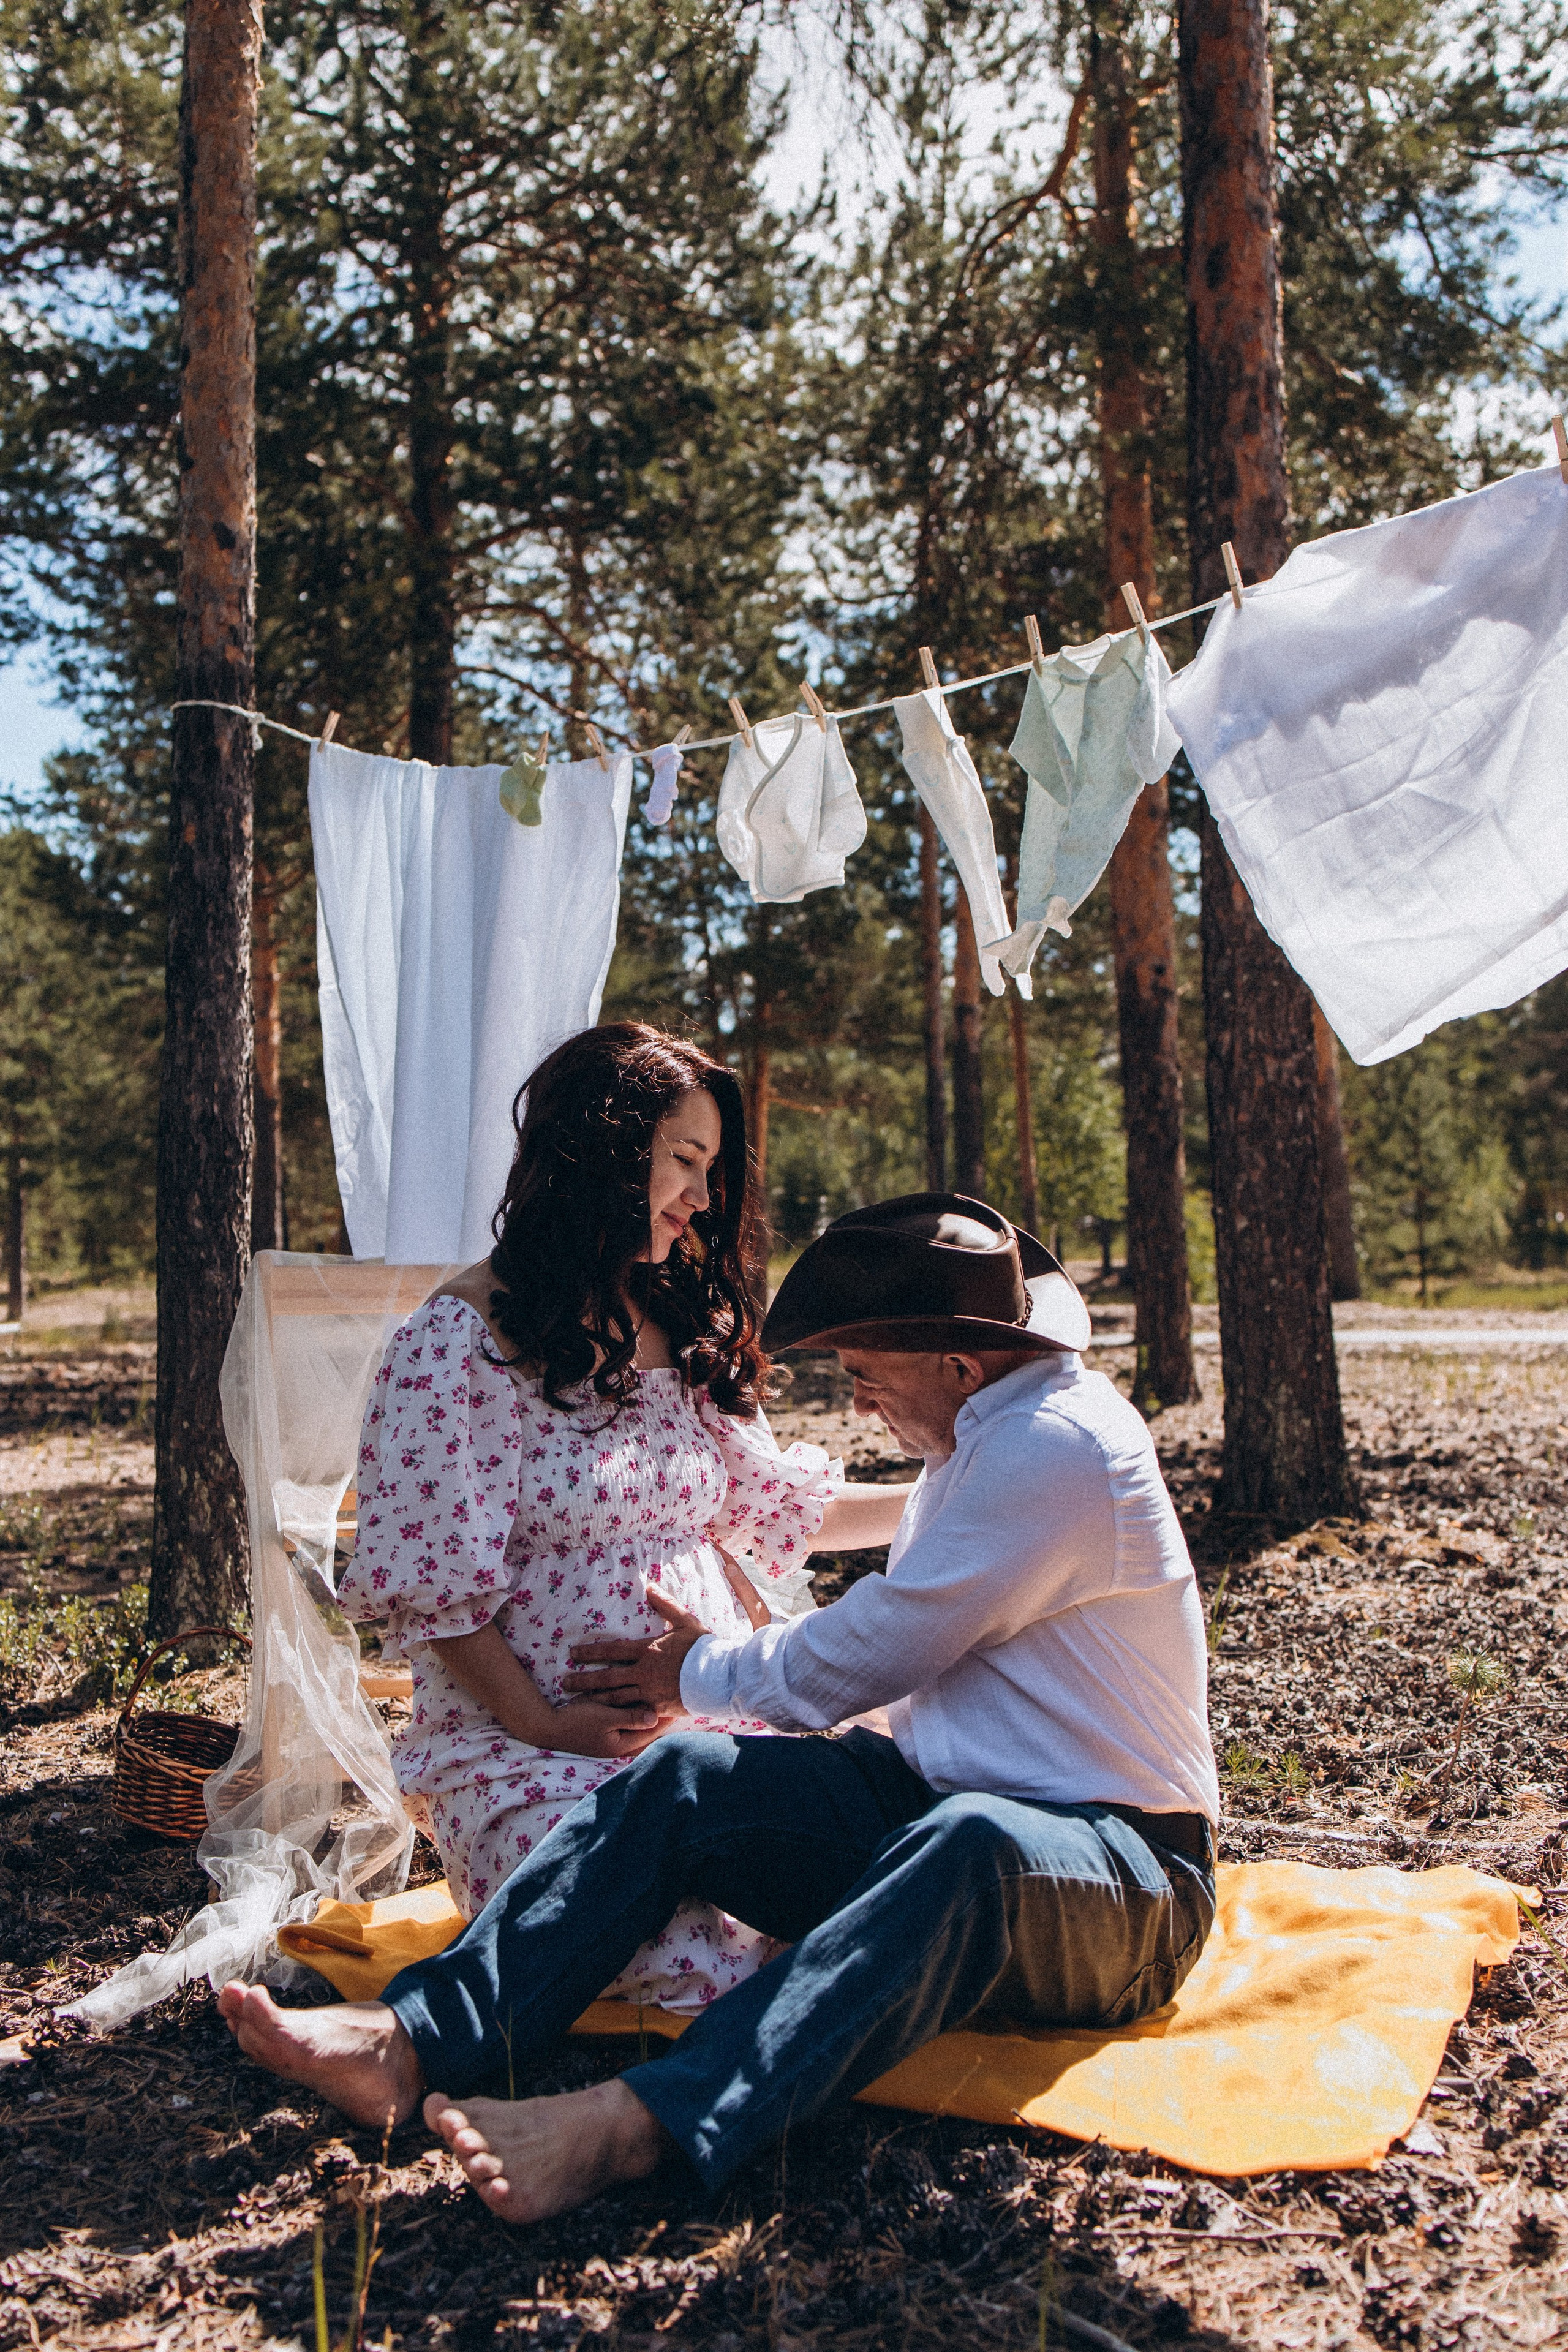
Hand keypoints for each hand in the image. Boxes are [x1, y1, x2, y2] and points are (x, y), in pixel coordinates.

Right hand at [540, 1700, 670, 1760]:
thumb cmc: (576, 1721)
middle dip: (664, 1720)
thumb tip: (655, 1717)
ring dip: (652, 1719)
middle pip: (649, 1733)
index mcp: (623, 1744)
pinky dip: (637, 1717)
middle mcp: (621, 1745)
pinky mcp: (606, 1733)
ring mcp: (613, 1741)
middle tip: (680, 1703)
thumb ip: (630, 1718)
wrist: (548, 1727)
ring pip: (640, 1730)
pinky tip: (645, 1708)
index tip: (681, 1703)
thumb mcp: (604, 1717)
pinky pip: (628, 1726)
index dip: (667, 1717)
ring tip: (670, 1705)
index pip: (652, 1731)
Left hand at [563, 1587, 708, 1710]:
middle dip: (584, 1680)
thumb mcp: (685, 1622)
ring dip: (595, 1699)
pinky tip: (605, 1719)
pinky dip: (617, 1716)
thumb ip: (666, 1604)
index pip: (612, 1651)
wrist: (720, 1677)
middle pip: (607, 1677)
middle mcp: (644, 1673)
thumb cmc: (703, 1648)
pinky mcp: (658, 1709)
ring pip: (615, 1698)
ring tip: (577, 1702)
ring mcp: (649, 1693)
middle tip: (565, 1683)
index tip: (573, 1653)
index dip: (591, 1652)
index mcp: (648, 1651)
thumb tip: (650, 1587)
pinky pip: (633, 1714)